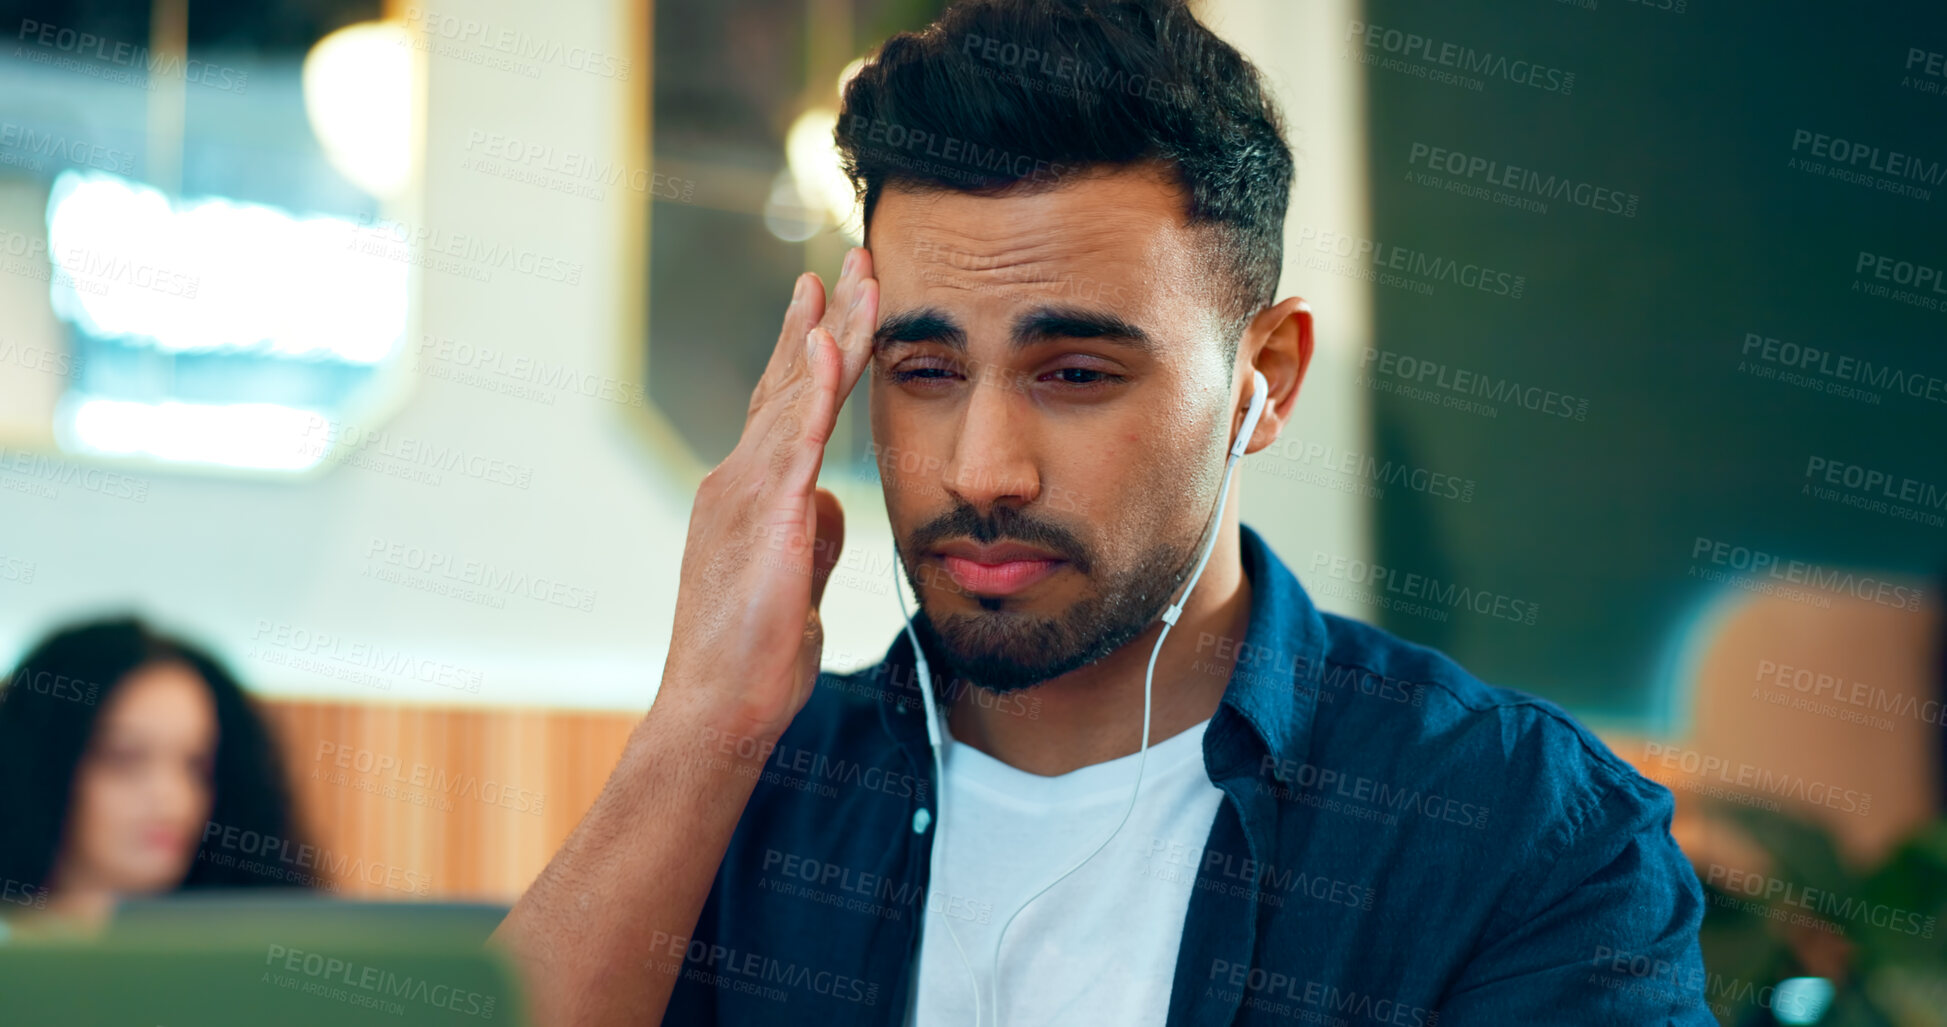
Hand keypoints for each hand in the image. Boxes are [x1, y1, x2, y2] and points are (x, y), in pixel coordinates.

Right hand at [658, 246, 879, 743]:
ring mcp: (748, 494)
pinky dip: (810, 388)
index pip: (784, 403)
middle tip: (853, 258)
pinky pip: (793, 441)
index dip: (811, 347)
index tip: (831, 295)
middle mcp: (739, 478)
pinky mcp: (767, 519)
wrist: (720, 709)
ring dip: (832, 332)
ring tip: (859, 278)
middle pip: (789, 380)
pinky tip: (827, 343)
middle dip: (824, 315)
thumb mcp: (797, 582)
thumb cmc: (755, 657)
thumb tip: (832, 503)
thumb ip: (812, 534)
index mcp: (748, 492)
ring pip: (796, 395)